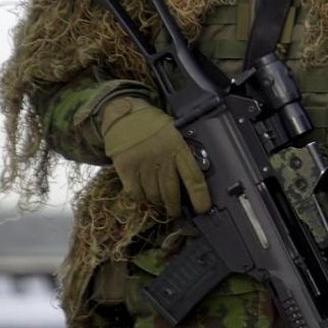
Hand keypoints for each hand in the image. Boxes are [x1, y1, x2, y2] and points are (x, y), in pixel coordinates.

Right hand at [101, 97, 211, 217]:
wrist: (124, 115)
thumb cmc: (153, 126)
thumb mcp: (174, 133)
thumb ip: (182, 153)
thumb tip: (193, 180)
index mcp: (178, 147)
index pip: (194, 177)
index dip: (200, 196)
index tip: (203, 209)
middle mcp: (162, 157)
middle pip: (171, 192)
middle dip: (174, 206)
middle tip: (175, 212)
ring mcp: (144, 164)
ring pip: (154, 195)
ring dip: (158, 202)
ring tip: (159, 201)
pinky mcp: (126, 169)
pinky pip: (136, 193)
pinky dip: (141, 198)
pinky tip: (144, 195)